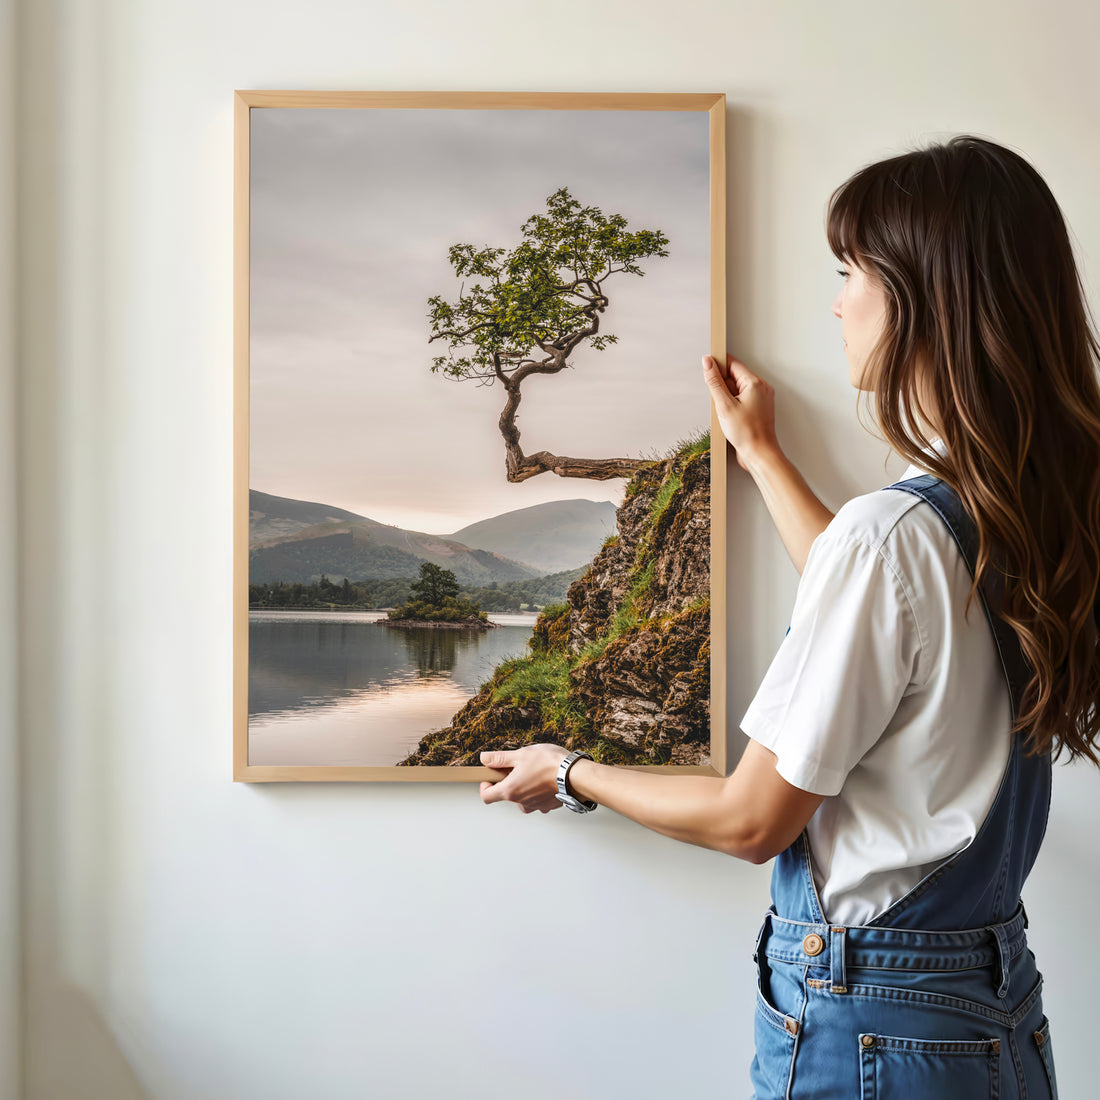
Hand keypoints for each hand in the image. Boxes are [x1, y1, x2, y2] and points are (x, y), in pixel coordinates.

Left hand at [478, 744, 569, 813]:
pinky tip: (546, 778)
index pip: (487, 796)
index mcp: (510, 790)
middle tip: (518, 767)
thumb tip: (484, 758)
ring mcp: (535, 806)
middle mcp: (521, 802)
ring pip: (523, 797)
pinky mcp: (548, 806)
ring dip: (525, 786)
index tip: (490, 776)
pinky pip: (537, 799)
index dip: (485, 786)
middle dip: (509, 781)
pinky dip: (538, 790)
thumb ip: (500, 758)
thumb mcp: (520, 755)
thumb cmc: (549, 764)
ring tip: (535, 770)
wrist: (575, 775)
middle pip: (506, 795)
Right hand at [702, 353, 779, 471]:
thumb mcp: (724, 405)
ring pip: (737, 389)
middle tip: (719, 402)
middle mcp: (761, 388)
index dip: (718, 365)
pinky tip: (730, 417)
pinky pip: (741, 399)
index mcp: (755, 383)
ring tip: (726, 413)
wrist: (759, 454)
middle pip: (735, 376)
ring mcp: (761, 398)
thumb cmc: (747, 433)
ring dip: (726, 397)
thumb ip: (714, 382)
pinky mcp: (758, 408)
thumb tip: (708, 362)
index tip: (707, 369)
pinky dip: (732, 405)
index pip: (733, 363)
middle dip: (722, 386)